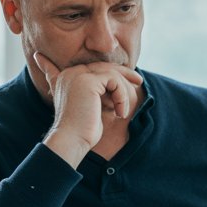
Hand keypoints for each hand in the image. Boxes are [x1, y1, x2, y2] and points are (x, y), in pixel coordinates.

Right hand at [33, 52, 142, 166]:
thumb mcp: (90, 107)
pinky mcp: (88, 81)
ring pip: (111, 73)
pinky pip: (114, 80)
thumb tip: (112, 90)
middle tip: (139, 81)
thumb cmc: (82, 130)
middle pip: (104, 67)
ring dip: (122, 92)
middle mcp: (70, 72)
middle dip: (124, 73)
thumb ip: (98, 94)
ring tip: (122, 111)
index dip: (113, 74)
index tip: (131, 81)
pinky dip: (121, 96)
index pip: (95, 68)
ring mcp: (78, 75)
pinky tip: (120, 113)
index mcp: (68, 77)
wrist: (71, 140)